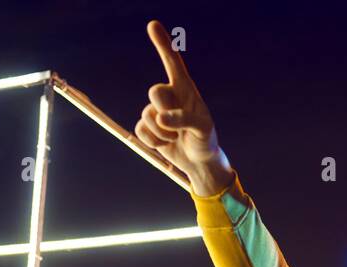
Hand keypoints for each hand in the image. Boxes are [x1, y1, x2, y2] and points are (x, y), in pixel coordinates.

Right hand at [136, 20, 234, 196]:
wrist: (198, 161)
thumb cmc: (204, 139)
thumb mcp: (202, 129)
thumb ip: (183, 119)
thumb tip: (159, 118)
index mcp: (185, 89)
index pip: (172, 63)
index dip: (162, 44)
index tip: (153, 25)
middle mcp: (170, 96)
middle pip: (155, 92)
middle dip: (165, 109)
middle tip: (176, 123)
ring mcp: (157, 111)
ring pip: (147, 115)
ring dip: (162, 132)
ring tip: (176, 137)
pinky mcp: (148, 127)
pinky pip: (141, 130)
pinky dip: (153, 141)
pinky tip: (165, 143)